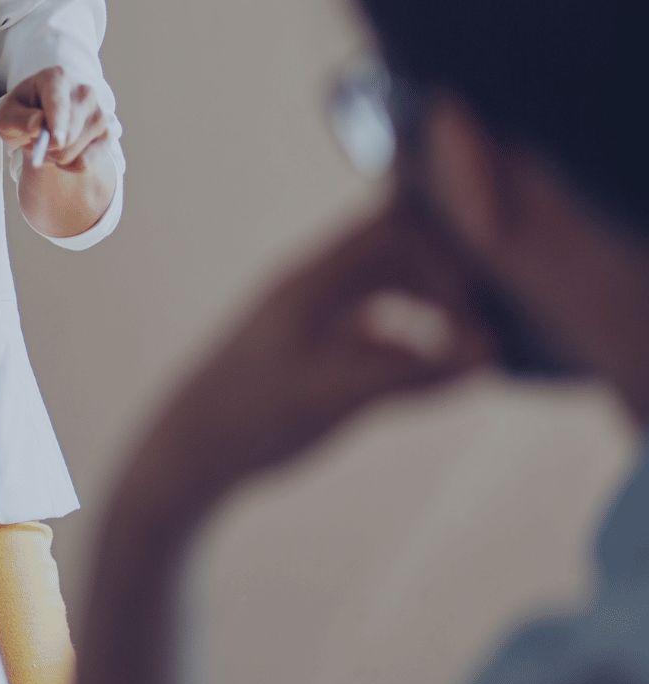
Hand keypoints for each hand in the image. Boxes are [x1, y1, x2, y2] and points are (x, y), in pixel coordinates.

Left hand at [0, 65, 113, 171]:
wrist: (39, 121)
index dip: (58, 122)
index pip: (59, 103)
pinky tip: (61, 154)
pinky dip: (67, 166)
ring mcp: (100, 112)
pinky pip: (85, 163)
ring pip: (77, 151)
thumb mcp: (6, 115)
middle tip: (33, 142)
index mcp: (57, 77)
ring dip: (54, 157)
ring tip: (46, 144)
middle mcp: (85, 91)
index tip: (56, 140)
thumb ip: (17, 118)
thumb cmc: (20, 114)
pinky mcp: (106, 134)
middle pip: (70, 133)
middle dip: (47, 147)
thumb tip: (37, 124)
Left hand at [120, 197, 491, 518]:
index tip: (480, 302)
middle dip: (448, 277)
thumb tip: (490, 351)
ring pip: (389, 287)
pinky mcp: (316, 349)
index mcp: (311, 282)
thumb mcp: (337, 398)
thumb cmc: (253, 421)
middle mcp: (312, 288)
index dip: (443, 251)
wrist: (188, 454)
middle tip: (494, 321)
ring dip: (434, 307)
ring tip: (479, 347)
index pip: (389, 229)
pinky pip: (377, 325)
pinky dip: (415, 339)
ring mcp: (314, 317)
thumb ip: (412, 375)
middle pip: (396, 250)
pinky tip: (444, 372)